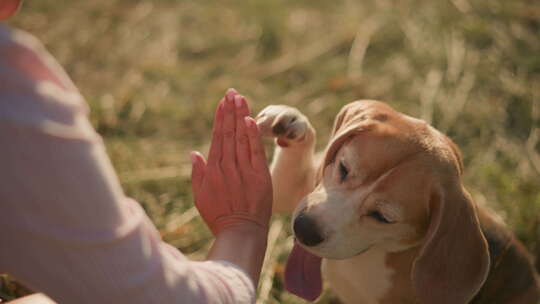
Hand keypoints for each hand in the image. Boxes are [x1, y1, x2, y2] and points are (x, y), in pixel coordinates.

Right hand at [191, 89, 272, 234]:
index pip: (217, 137)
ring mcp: (243, 170)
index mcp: (213, 169)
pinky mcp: (259, 175)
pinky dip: (252, 135)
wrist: (240, 233)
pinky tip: (251, 119)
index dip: (220, 118)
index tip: (222, 103)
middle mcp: (227, 166)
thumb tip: (194, 153)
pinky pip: (255, 151)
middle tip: (232, 92)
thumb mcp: (201, 196)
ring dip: (241, 116)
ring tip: (241, 98)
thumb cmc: (219, 216)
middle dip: (230, 111)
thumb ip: (198, 173)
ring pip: (241, 137)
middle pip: (229, 133)